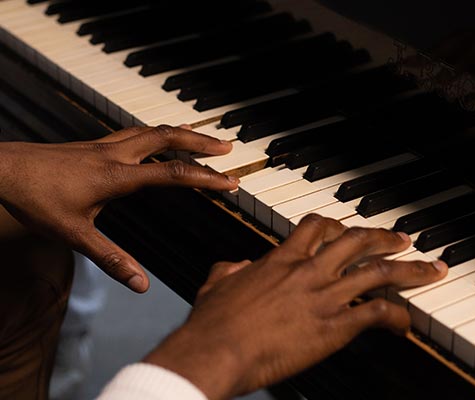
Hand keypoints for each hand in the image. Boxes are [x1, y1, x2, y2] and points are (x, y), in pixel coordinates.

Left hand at [0, 125, 237, 292]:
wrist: (2, 169)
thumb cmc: (35, 199)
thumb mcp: (74, 235)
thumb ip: (111, 259)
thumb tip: (139, 284)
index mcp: (116, 176)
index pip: (172, 174)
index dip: (206, 178)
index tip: (231, 182)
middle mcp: (117, 154)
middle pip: (169, 137)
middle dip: (202, 141)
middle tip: (228, 147)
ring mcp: (106, 145)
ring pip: (153, 129)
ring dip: (183, 132)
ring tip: (204, 137)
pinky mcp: (96, 143)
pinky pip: (136, 131)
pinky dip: (158, 132)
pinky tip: (160, 137)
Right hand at [145, 214, 447, 399]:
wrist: (215, 351)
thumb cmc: (212, 323)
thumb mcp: (216, 285)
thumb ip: (230, 269)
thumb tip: (236, 265)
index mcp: (281, 259)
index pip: (317, 227)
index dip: (338, 225)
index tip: (349, 229)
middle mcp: (308, 271)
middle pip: (357, 241)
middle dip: (385, 237)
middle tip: (404, 239)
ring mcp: (324, 297)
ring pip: (377, 272)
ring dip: (408, 269)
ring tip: (430, 269)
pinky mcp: (333, 327)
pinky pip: (376, 314)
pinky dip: (397, 316)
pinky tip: (406, 323)